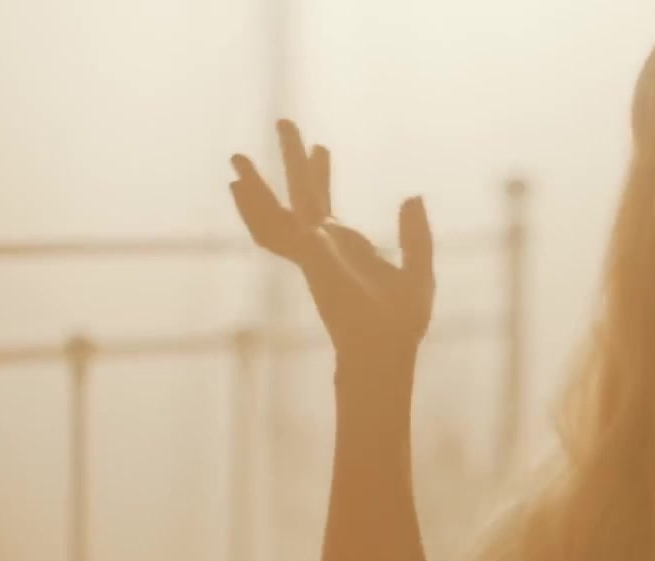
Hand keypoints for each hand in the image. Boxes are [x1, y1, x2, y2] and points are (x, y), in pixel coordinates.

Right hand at [229, 119, 434, 361]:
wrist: (384, 347)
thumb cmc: (401, 322)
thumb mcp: (418, 269)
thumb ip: (415, 234)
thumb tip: (412, 196)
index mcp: (344, 246)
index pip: (325, 202)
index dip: (321, 173)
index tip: (321, 146)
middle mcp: (321, 245)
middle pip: (301, 193)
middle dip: (293, 158)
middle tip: (284, 121)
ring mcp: (310, 251)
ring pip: (276, 209)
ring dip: (256, 184)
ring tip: (236, 155)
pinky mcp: (306, 258)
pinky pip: (270, 230)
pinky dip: (252, 209)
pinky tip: (236, 186)